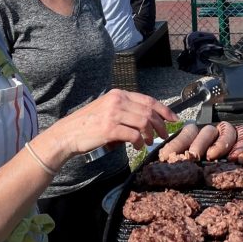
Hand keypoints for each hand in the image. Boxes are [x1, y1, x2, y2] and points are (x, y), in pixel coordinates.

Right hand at [58, 89, 173, 154]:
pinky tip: (138, 147)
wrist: (68, 134)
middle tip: (164, 135)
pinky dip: (139, 143)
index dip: (164, 110)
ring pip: (144, 123)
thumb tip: (148, 119)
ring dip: (150, 135)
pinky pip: (133, 135)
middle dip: (161, 125)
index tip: (174, 118)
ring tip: (149, 142)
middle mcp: (117, 101)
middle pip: (149, 112)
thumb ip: (125, 109)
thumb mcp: (107, 108)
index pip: (148, 100)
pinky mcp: (109, 129)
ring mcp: (113, 114)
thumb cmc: (88, 124)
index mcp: (118, 94)